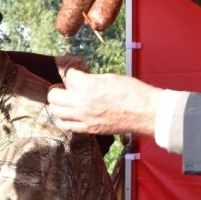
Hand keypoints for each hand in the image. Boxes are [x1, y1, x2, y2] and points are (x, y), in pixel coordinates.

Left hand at [46, 68, 162, 136]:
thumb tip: (80, 79)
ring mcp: (84, 118)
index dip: (69, 71)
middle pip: (54, 96)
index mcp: (89, 86)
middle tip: (62, 88)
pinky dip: (63, 119)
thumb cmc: (133, 92)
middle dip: (56, 89)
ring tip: (63, 101)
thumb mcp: (110, 78)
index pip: (68, 75)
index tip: (71, 70)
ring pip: (56, 112)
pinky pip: (66, 126)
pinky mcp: (89, 129)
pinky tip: (67, 115)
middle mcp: (82, 103)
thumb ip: (91, 79)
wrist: (146, 112)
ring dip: (56, 105)